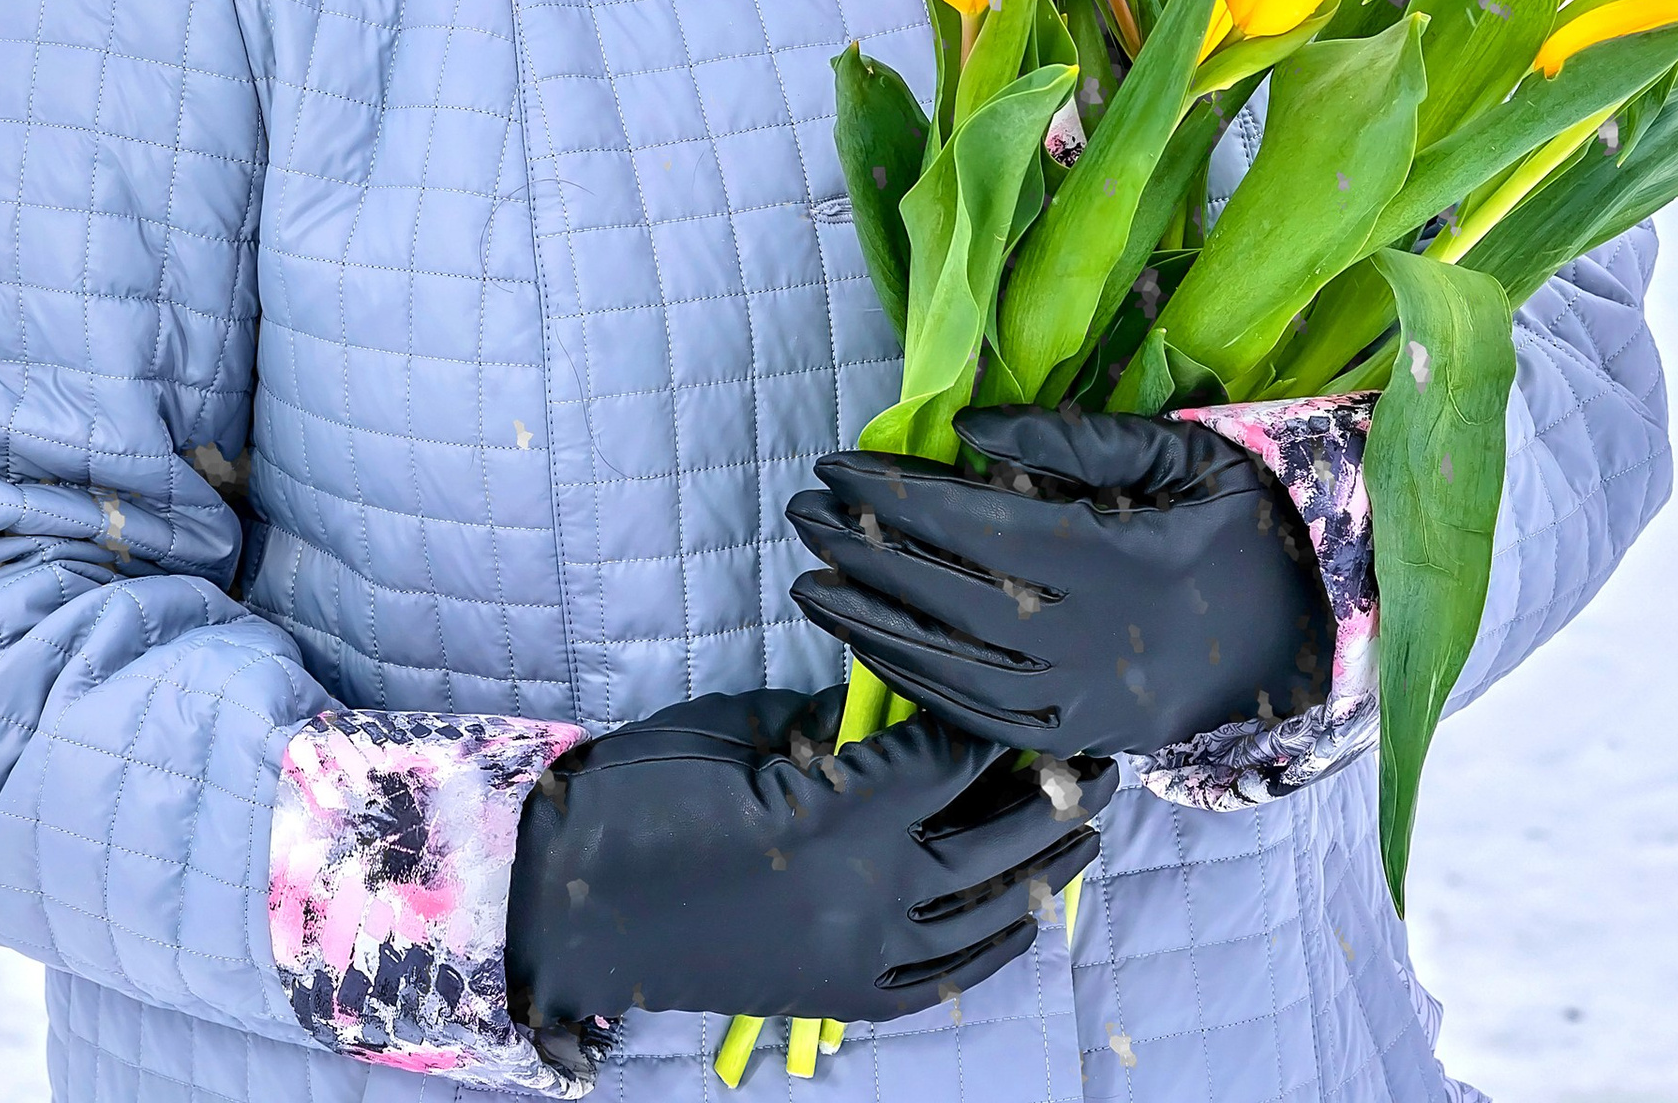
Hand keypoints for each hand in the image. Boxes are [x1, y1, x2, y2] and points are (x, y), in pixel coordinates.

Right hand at [503, 682, 1110, 1053]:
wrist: (575, 903)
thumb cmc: (645, 792)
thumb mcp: (743, 732)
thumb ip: (829, 727)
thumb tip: (893, 711)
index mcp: (834, 815)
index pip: (945, 756)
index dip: (989, 718)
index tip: (1033, 680)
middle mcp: (862, 895)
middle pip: (989, 838)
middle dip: (1051, 788)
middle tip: (1102, 750)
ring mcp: (857, 956)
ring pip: (983, 913)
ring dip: (1044, 866)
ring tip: (1091, 824)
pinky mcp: (840, 996)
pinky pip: (943, 978)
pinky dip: (994, 948)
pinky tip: (1030, 918)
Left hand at [786, 406, 1334, 755]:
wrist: (1309, 637)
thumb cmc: (1243, 522)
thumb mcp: (1183, 452)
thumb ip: (1077, 438)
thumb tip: (968, 430)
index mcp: (1112, 556)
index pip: (975, 522)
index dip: (896, 493)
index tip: (834, 462)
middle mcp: (1086, 637)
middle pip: (946, 593)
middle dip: (863, 550)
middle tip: (798, 508)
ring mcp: (1078, 699)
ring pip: (948, 665)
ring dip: (869, 622)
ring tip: (808, 580)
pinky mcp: (1076, 736)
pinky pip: (976, 714)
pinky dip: (913, 679)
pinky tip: (869, 644)